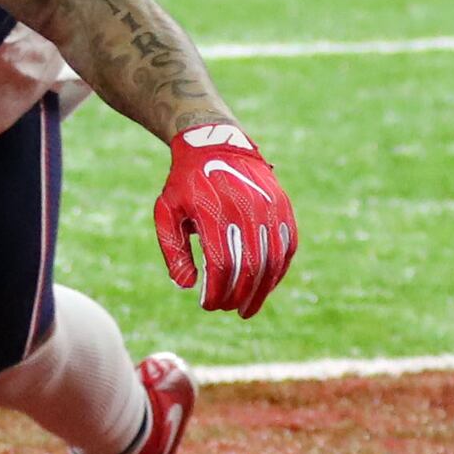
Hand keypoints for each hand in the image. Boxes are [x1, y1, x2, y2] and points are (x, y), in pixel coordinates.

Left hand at [154, 122, 296, 316]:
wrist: (216, 144)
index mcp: (215, 212)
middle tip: (227, 309)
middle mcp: (247, 211)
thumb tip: (186, 286)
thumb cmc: (187, 183)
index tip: (208, 305)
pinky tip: (264, 287)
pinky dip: (277, 272)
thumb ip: (173, 249)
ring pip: (272, 262)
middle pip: (250, 267)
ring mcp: (270, 209)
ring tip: (247, 308)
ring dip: (261, 291)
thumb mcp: (167, 211)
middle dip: (238, 295)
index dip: (217, 290)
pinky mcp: (284, 209)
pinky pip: (287, 248)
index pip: (222, 264)